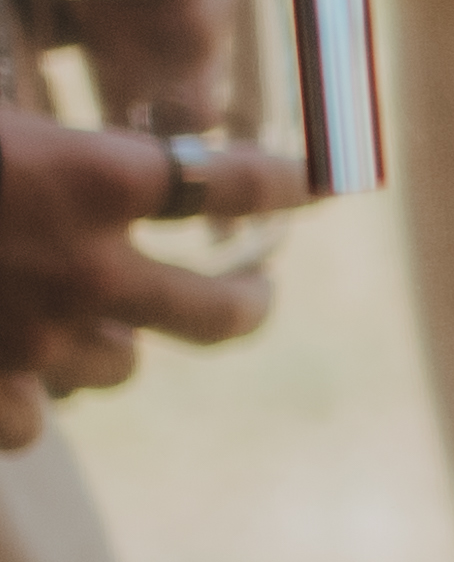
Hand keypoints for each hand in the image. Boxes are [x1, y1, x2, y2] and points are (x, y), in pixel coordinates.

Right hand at [0, 109, 274, 452]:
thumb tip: (120, 150)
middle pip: (218, 312)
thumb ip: (64, 139)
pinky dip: (25, 397)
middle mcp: (87, 269)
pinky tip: (5, 367)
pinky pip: (36, 422)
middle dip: (249, 303)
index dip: (286, 185)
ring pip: (117, 364)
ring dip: (107, 339)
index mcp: (94, 177)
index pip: (236, 182)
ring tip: (77, 317)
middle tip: (260, 292)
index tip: (314, 187)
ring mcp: (34, 342)